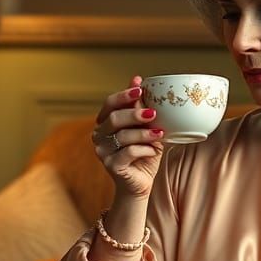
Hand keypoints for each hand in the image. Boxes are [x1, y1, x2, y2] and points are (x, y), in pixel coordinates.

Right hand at [92, 75, 164, 197]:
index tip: (140, 89)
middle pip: (114, 118)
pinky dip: (144, 150)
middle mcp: (99, 135)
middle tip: (153, 114)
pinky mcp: (111, 166)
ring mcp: (103, 151)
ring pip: (122, 136)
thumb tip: (137, 79)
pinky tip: (154, 150)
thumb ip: (140, 106)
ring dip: (144, 134)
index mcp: (105, 122)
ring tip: (160, 134)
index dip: (123, 95)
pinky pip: (128, 153)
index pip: (109, 104)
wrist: (140, 182)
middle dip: (135, 114)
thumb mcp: (145, 127)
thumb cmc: (143, 153)